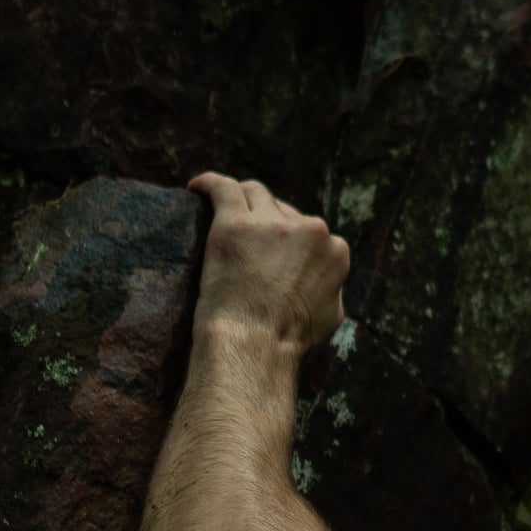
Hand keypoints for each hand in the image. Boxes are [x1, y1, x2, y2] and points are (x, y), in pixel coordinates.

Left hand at [188, 173, 350, 351]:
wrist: (255, 346)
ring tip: (221, 208)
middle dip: (267, 219)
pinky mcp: (234, 223)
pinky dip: (208, 184)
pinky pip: (222, 188)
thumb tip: (326, 282)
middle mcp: (309, 230)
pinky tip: (195, 187)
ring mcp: (271, 224)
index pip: (311, 232)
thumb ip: (331, 288)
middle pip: (283, 210)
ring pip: (254, 192)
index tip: (270, 249)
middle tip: (245, 238)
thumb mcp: (330, 316)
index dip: (290, 239)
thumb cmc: (289, 342)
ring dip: (242, 199)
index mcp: (335, 251)